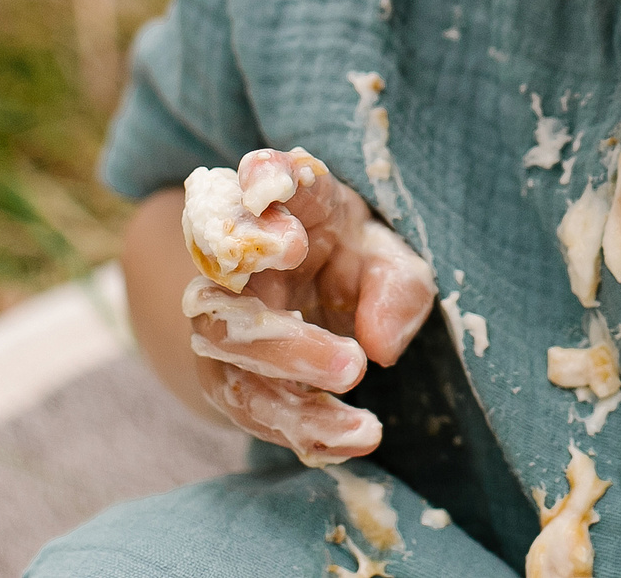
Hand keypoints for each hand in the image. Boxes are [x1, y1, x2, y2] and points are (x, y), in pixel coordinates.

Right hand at [182, 149, 435, 464]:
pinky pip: (247, 404)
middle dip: (280, 329)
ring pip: (226, 345)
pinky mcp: (225, 371)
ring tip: (364, 417)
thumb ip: (396, 289)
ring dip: (291, 383)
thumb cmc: (359, 266)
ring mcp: (224, 315)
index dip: (263, 189)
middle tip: (355, 365)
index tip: (288, 225)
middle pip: (223, 277)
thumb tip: (381, 346)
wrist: (319, 304)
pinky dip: (300, 427)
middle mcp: (242, 256)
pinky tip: (354, 439)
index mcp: (289, 205)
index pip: (264, 182)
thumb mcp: (394, 266)